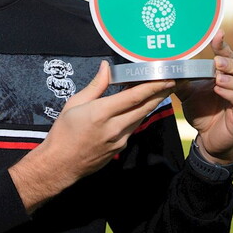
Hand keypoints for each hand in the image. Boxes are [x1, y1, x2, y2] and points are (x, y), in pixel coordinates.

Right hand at [9, 61, 174, 211]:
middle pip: (144, 107)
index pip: (133, 97)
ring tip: (161, 90)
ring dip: (152, 104)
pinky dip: (139, 115)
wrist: (60, 165)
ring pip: (141, 117)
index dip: (152, 86)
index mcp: (100, 113)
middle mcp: (114, 127)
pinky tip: (140, 107)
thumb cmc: (63, 133)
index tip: (166, 77)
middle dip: (161, 93)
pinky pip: (133, 128)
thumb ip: (96, 85)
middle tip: (173, 80)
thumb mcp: (75, 104)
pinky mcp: (120, 148)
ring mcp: (119, 140)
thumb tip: (106, 67)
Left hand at [174, 30, 232, 162]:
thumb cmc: (202, 111)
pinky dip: (231, 95)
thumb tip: (166, 66)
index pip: (230, 55)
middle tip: (217, 63)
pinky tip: (219, 90)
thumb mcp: (187, 93)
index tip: (218, 34)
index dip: (224, 45)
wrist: (207, 138)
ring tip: (218, 79)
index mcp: (228, 75)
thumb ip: (181, 80)